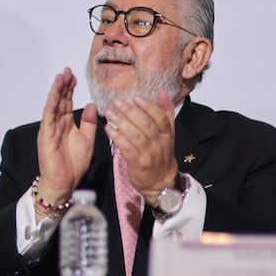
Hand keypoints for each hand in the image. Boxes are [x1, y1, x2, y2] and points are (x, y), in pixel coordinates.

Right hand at [35, 68, 97, 211]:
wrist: (64, 182)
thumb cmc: (73, 164)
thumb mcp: (87, 140)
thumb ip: (88, 123)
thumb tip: (91, 105)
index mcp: (67, 125)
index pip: (67, 103)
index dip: (70, 89)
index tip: (74, 77)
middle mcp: (57, 124)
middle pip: (59, 100)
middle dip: (63, 86)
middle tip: (67, 71)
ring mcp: (50, 129)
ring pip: (53, 106)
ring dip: (56, 91)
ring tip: (61, 77)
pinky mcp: (46, 136)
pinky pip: (49, 118)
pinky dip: (51, 105)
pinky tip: (55, 96)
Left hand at [104, 90, 179, 204]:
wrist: (161, 182)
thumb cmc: (160, 154)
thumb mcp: (167, 134)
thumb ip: (165, 113)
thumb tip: (162, 93)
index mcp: (166, 134)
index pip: (160, 118)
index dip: (148, 107)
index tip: (135, 97)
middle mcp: (159, 143)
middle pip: (146, 125)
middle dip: (130, 112)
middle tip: (116, 102)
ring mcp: (149, 154)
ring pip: (136, 136)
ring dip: (121, 122)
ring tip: (109, 113)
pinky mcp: (138, 163)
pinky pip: (127, 149)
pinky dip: (117, 138)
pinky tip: (108, 129)